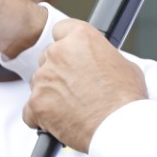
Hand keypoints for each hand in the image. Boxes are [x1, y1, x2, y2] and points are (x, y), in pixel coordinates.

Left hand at [23, 19, 148, 153]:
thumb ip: (102, 57)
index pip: (61, 30)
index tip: (69, 55)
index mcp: (81, 37)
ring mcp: (44, 78)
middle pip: (47, 57)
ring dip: (50, 93)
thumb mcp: (123, 64)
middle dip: (57, 72)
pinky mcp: (36, 103)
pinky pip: (30, 110)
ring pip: (39, 83)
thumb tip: (98, 63)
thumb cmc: (125, 98)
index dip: (66, 44)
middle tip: (75, 88)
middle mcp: (59, 53)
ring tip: (72, 108)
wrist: (119, 126)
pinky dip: (41, 117)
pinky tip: (60, 121)